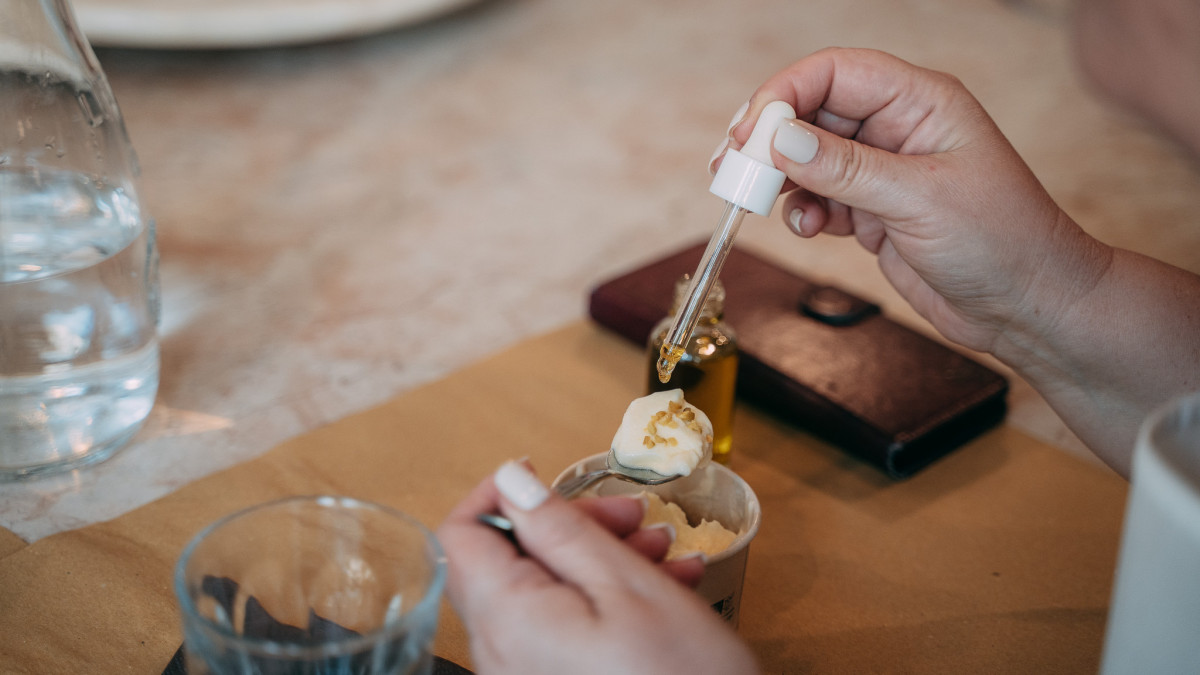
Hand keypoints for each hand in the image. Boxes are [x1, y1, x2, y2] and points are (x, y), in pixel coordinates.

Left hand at [437, 461, 758, 674]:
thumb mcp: (627, 586)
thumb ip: (559, 528)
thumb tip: (511, 478)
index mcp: (507, 618)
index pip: (462, 532)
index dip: (501, 494)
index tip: (551, 480)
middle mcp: (501, 652)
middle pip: (508, 560)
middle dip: (572, 526)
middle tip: (633, 516)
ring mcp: (526, 674)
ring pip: (545, 591)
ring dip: (602, 559)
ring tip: (664, 554)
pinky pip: (564, 628)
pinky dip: (607, 601)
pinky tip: (665, 591)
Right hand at [715, 47, 1108, 356]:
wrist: (1027, 307)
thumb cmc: (1002, 241)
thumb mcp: (919, 198)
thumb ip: (845, 168)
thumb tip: (781, 139)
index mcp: (921, 101)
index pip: (836, 72)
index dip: (785, 93)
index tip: (751, 131)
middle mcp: (898, 127)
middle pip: (813, 113)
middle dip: (770, 140)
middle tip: (732, 168)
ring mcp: (883, 170)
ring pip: (808, 158)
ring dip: (781, 181)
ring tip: (761, 203)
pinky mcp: (873, 211)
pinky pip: (820, 199)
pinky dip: (804, 212)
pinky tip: (811, 229)